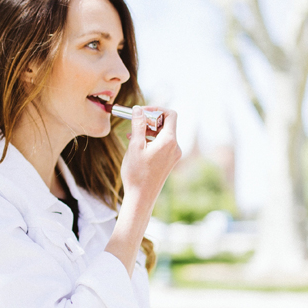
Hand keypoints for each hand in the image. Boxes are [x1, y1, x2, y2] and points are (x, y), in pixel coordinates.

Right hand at [105, 106, 180, 276]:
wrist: (141, 198)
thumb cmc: (137, 173)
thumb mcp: (135, 145)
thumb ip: (138, 125)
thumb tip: (138, 109)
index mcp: (169, 141)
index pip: (170, 114)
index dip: (156, 109)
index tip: (142, 111)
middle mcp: (175, 147)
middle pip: (167, 124)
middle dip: (150, 120)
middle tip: (134, 121)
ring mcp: (173, 155)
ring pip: (163, 134)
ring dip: (149, 130)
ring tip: (132, 134)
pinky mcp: (169, 162)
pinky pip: (162, 144)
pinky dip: (151, 140)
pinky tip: (136, 144)